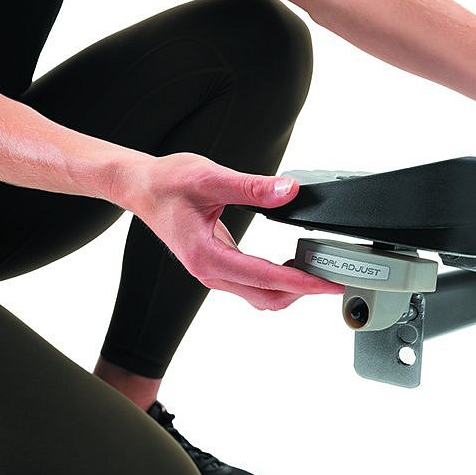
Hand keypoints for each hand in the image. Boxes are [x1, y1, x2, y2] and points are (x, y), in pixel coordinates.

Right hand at [121, 152, 342, 309]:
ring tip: (319, 272)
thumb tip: (288, 191)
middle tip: (334, 277)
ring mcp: (214, 274)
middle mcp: (211, 273)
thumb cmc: (167, 183)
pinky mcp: (218, 268)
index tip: (329, 283)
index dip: (303, 282)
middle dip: (304, 290)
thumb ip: (252, 186)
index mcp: (208, 257)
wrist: (141, 187)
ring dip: (292, 289)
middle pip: (268, 297)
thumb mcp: (211, 177)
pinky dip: (278, 281)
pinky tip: (293, 266)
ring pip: (261, 296)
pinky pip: (254, 285)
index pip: (266, 278)